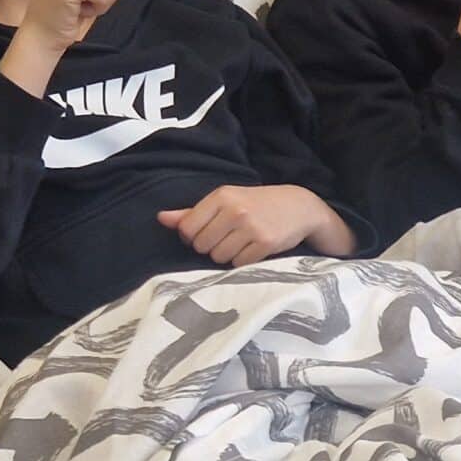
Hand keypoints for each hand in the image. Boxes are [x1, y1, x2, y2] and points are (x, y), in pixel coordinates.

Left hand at [159, 185, 355, 265]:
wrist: (299, 207)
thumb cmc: (256, 204)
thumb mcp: (225, 202)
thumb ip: (192, 212)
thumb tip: (161, 218)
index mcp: (221, 196)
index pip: (187, 229)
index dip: (193, 237)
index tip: (207, 233)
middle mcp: (235, 210)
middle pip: (201, 246)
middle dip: (211, 247)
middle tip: (228, 238)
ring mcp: (250, 227)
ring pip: (219, 257)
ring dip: (227, 256)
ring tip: (241, 243)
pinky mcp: (265, 243)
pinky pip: (239, 264)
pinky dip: (243, 261)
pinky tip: (253, 249)